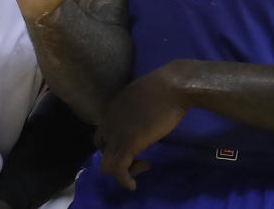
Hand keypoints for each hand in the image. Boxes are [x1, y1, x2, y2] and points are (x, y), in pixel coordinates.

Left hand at [96, 64, 187, 189]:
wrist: (172, 88)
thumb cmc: (163, 88)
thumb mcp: (140, 98)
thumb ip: (134, 110)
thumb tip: (141, 116)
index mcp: (111, 109)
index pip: (103, 133)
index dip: (116, 143)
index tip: (136, 145)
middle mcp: (108, 121)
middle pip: (102, 148)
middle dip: (118, 156)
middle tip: (139, 158)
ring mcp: (116, 133)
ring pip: (106, 164)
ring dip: (122, 171)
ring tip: (142, 166)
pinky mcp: (127, 144)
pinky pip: (118, 170)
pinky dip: (124, 180)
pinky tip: (133, 185)